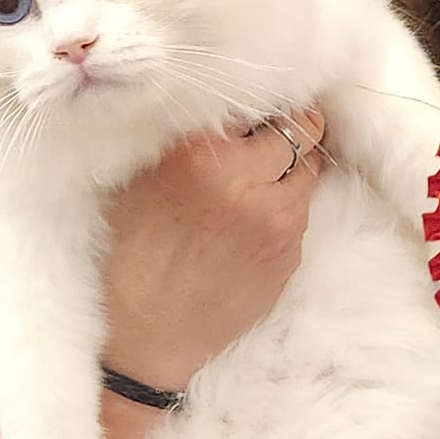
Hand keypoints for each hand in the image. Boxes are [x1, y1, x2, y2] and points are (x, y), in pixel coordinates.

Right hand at [101, 112, 323, 394]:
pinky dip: (285, 206)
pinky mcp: (290, 254)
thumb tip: (224, 108)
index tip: (251, 110)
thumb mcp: (139, 179)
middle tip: (269, 136)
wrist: (146, 336)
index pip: (257, 103)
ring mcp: (276, 220)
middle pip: (300, 129)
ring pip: (309, 170)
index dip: (256, 105)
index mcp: (200, 153)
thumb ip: (183, 137)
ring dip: (291, 168)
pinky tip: (253, 220)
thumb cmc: (130, 254)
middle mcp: (246, 181)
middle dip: (288, 129)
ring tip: (260, 180)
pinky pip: (302, 212)